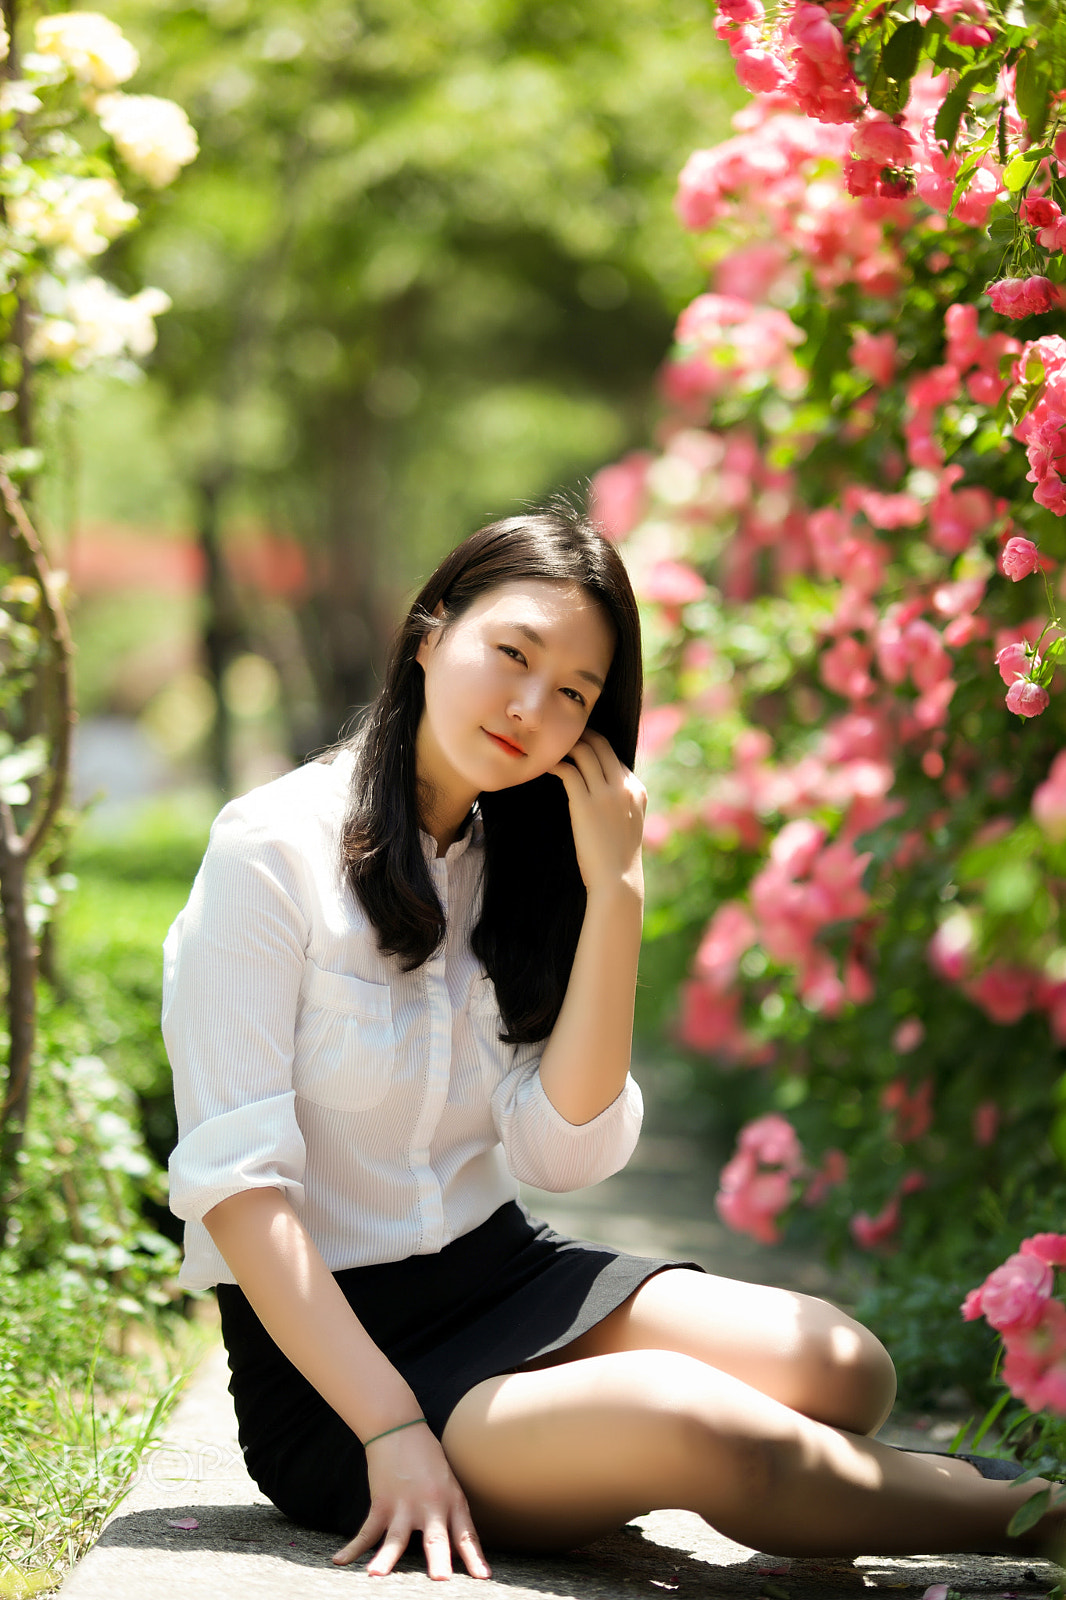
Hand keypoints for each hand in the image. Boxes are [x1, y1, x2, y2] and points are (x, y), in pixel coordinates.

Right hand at [332, 1423, 490, 1580]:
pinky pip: (366, 1531)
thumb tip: (457, 1548)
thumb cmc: (428, 1458)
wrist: (399, 1428)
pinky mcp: (381, 1503)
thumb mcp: (449, 1484)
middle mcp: (430, 1506)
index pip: (466, 1535)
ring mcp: (404, 1506)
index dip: (474, 1558)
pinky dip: (353, 1548)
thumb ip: (451, 1515)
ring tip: (377, 1574)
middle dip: (439, 1560)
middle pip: (436, 1538)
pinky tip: (340, 1561)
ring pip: (396, 1538)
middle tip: (441, 1579)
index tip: (483, 1578)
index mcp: (452, 1501)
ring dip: (386, 1558)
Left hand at [551, 730, 646, 896]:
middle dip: (581, 736)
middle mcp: (624, 786)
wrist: (618, 881)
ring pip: (585, 751)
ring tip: (551, 749)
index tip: (577, 747)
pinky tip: (546, 768)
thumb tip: (602, 797)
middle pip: (601, 745)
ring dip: (566, 746)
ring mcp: (606, 793)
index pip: (614, 757)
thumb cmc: (618, 859)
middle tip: (561, 738)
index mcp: (637, 791)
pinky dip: (556, 765)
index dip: (595, 748)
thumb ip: (621, 805)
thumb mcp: (629, 825)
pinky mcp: (585, 803)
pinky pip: (568, 771)